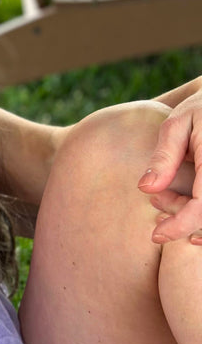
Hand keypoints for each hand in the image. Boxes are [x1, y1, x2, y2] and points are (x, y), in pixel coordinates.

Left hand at [138, 86, 201, 243]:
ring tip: (164, 197)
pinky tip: (186, 212)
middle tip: (154, 200)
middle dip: (180, 218)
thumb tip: (146, 189)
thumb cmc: (201, 108)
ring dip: (191, 216)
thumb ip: (164, 156)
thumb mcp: (177, 124)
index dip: (180, 226)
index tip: (155, 235)